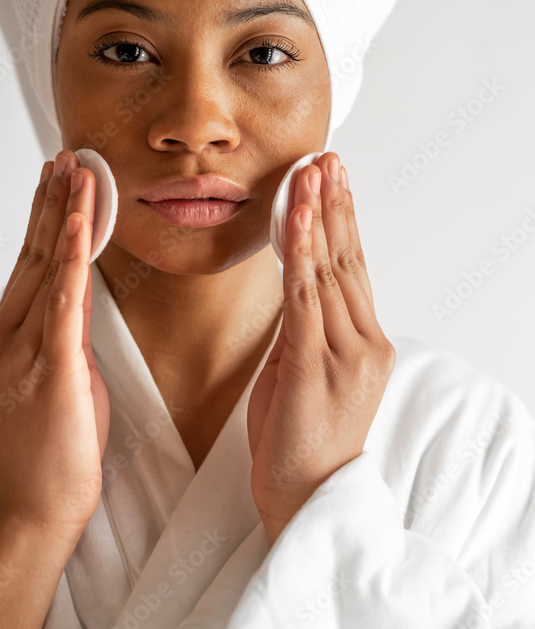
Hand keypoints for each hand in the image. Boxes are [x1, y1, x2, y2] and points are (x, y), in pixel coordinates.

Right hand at [0, 149, 109, 547]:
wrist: (41, 506)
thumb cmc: (53, 445)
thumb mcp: (60, 373)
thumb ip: (64, 327)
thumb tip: (79, 285)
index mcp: (4, 337)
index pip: (27, 265)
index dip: (43, 219)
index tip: (54, 182)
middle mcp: (5, 337)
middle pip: (32, 255)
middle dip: (51, 202)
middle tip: (65, 158)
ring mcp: (23, 351)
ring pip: (46, 267)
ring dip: (65, 214)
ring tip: (77, 172)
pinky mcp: (51, 367)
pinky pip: (63, 301)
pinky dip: (71, 257)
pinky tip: (79, 223)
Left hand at [247, 152, 395, 544]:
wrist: (306, 501)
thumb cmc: (301, 439)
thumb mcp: (304, 370)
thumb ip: (305, 325)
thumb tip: (294, 280)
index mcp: (366, 342)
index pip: (353, 268)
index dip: (342, 220)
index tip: (333, 179)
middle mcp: (365, 342)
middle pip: (347, 258)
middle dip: (335, 204)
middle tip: (328, 158)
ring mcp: (345, 355)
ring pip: (330, 270)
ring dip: (319, 215)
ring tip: (313, 173)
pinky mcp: (316, 367)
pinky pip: (306, 298)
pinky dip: (302, 252)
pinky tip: (299, 218)